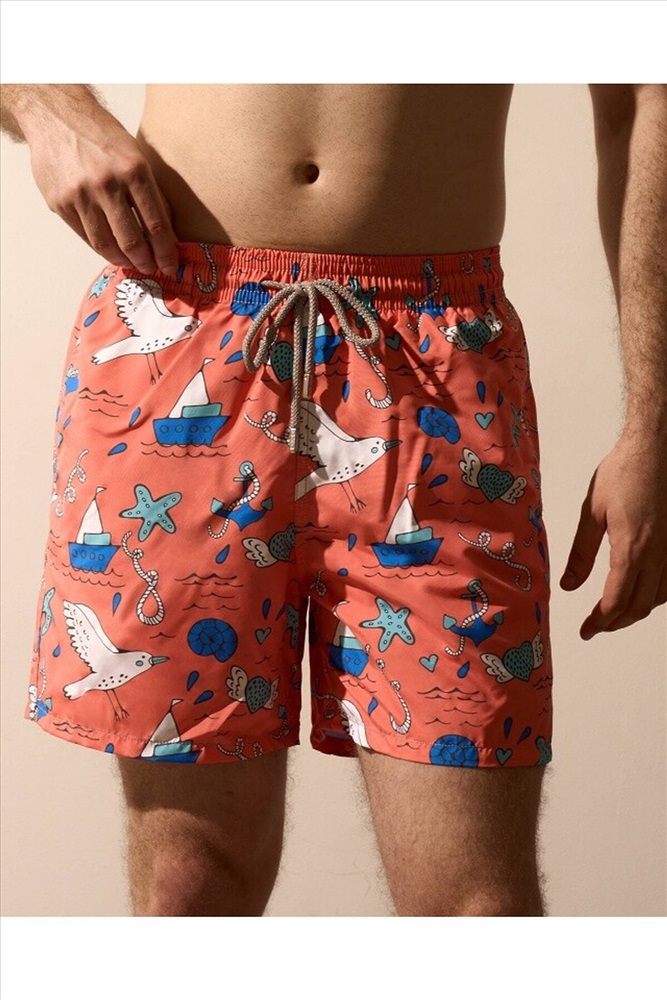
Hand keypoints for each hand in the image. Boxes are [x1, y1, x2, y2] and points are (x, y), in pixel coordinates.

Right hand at [25, 104, 178, 276]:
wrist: (56, 116)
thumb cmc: (101, 135)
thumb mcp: (136, 155)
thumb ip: (151, 191)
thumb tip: (167, 231)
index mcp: (133, 170)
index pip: (156, 225)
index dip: (166, 252)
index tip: (171, 265)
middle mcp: (107, 184)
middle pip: (132, 241)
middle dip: (146, 262)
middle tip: (152, 269)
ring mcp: (81, 195)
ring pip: (106, 244)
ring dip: (123, 261)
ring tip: (132, 264)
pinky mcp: (60, 203)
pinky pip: (85, 236)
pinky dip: (101, 248)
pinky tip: (111, 251)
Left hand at [559, 430, 666, 639]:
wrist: (657, 449)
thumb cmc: (625, 472)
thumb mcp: (593, 512)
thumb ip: (581, 553)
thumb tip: (569, 585)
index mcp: (633, 549)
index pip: (616, 601)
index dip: (600, 622)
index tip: (586, 631)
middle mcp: (658, 555)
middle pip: (639, 607)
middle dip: (615, 623)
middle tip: (595, 627)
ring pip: (659, 598)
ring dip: (635, 611)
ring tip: (613, 615)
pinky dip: (655, 597)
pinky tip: (642, 593)